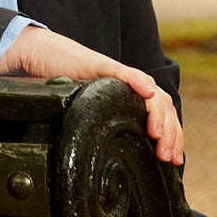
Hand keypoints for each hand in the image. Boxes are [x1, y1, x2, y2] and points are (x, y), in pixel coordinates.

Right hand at [1, 25, 182, 165]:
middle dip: (171, 133)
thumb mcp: (92, 111)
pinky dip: (137, 81)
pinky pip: (122, 72)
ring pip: (150, 92)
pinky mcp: (99, 65)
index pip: (163, 115)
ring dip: (159, 115)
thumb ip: (110, 124)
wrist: (44, 56)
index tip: (173, 161)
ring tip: (159, 135)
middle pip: (163, 106)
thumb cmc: (67, 85)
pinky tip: (147, 92)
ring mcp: (116, 74)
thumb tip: (119, 158)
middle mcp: (130, 84)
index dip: (173, 137)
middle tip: (167, 157)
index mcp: (131, 97)